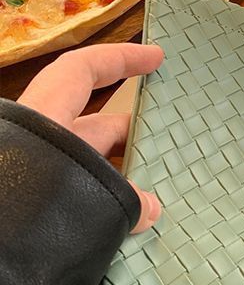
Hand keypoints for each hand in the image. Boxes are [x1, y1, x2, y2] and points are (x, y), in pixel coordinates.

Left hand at [18, 43, 164, 233]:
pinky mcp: (38, 214)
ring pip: (89, 168)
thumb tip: (150, 209)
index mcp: (45, 122)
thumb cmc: (32, 217)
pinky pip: (81, 201)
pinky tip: (133, 225)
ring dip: (123, 178)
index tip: (157, 58)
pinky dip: (107, 207)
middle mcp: (40, 145)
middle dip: (135, 138)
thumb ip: (126, 197)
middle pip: (95, 128)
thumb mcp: (86, 195)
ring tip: (158, 196)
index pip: (81, 71)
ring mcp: (38, 179)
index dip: (121, 58)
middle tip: (170, 148)